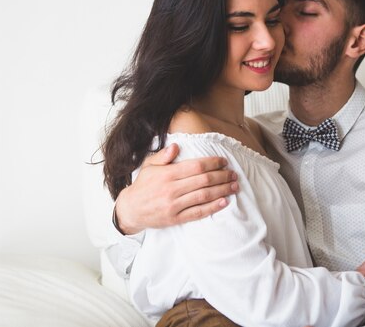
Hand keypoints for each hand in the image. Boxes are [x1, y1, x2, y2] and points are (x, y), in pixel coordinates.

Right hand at [115, 143, 238, 233]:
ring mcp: (174, 205)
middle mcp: (172, 189)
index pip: (196, 166)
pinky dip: (213, 207)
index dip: (212, 163)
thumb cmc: (143, 185)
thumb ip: (163, 156)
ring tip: (234, 186)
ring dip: (222, 190)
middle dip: (222, 176)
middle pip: (203, 180)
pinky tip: (224, 202)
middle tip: (234, 174)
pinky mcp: (175, 218)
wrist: (130, 210)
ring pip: (204, 196)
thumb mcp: (149, 166)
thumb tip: (176, 146)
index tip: (224, 161)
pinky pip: (198, 212)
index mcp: (167, 174)